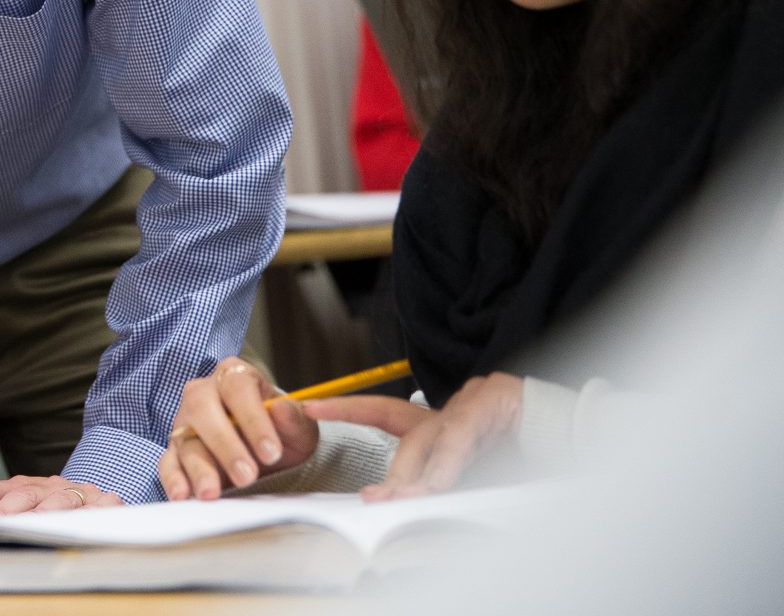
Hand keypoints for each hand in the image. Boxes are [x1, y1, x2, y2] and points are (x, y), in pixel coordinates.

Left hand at [0, 475, 120, 519]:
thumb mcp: (20, 503)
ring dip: (38, 514)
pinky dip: (83, 515)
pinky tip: (72, 524)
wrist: (102, 499)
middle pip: (21, 494)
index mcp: (22, 485)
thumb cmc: (54, 508)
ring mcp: (76, 493)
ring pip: (55, 500)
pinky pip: (93, 509)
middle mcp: (46, 485)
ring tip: (23, 527)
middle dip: (0, 511)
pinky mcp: (104, 503)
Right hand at [158, 356, 317, 499]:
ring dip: (198, 467)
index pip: (238, 388)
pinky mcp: (176, 450)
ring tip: (212, 492)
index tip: (271, 451)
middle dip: (224, 445)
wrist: (269, 453)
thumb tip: (281, 409)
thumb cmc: (281, 432)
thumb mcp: (298, 426)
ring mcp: (186, 422)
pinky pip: (168, 461)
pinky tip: (183, 494)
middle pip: (202, 408)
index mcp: (235, 376)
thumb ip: (293, 418)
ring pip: (185, 438)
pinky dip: (173, 478)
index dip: (253, 419)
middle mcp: (204, 393)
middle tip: (246, 475)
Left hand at [307, 371, 522, 500]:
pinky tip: (439, 485)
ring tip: (403, 500)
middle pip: (411, 437)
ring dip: (420, 477)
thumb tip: (408, 503)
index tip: (310, 406)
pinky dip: (449, 465)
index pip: (386, 412)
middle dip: (395, 474)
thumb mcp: (482, 479)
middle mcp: (456, 404)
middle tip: (375, 501)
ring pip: (435, 439)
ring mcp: (476, 398)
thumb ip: (448, 485)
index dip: (347, 408)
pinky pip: (463, 437)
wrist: (589, 440)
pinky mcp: (497, 400)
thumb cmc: (537, 464)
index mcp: (448, 421)